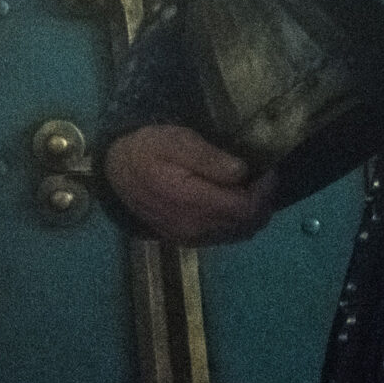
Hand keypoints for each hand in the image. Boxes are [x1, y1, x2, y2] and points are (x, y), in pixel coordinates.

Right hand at [103, 124, 277, 244]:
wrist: (117, 173)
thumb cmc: (147, 150)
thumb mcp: (175, 141)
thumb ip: (207, 157)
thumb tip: (241, 172)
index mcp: (191, 201)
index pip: (246, 207)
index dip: (264, 190)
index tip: (266, 170)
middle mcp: (194, 227)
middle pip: (248, 224)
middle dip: (262, 201)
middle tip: (261, 178)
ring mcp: (191, 238)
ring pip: (240, 233)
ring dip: (252, 213)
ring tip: (249, 189)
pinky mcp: (188, 241)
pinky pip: (226, 237)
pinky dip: (237, 222)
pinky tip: (231, 202)